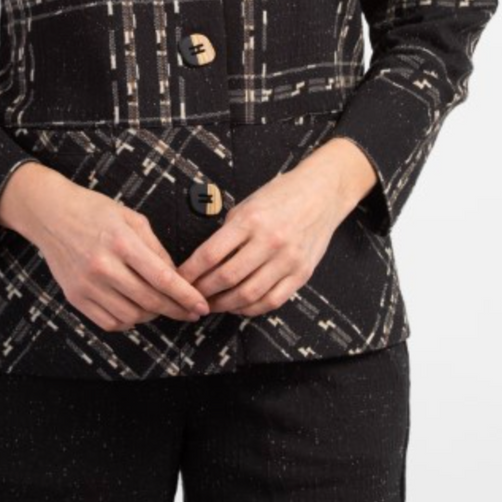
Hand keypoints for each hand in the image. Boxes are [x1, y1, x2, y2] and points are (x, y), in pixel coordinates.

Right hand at [0, 163, 210, 331]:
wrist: (50, 214)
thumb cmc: (93, 211)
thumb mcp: (131, 218)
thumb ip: (155, 248)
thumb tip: (175, 276)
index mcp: (121, 242)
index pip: (162, 278)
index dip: (186, 296)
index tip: (201, 305)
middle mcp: (103, 266)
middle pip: (149, 301)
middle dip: (176, 310)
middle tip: (190, 312)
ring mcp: (87, 284)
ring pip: (131, 316)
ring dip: (152, 316)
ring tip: (160, 306)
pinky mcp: (75, 297)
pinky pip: (109, 322)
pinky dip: (127, 321)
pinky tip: (135, 310)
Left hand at [176, 137, 378, 316]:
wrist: (322, 192)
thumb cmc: (281, 195)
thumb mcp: (248, 204)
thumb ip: (228, 233)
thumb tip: (204, 262)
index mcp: (250, 220)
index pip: (210, 254)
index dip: (190, 272)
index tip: (178, 279)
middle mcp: (270, 241)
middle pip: (226, 278)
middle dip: (203, 292)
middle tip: (191, 296)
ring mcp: (288, 259)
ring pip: (248, 294)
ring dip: (224, 304)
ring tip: (212, 304)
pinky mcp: (302, 273)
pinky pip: (272, 300)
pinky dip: (251, 308)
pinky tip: (239, 306)